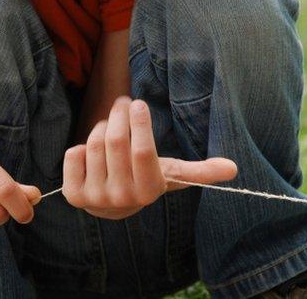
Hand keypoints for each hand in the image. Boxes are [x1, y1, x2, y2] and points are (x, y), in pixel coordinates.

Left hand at [62, 96, 236, 219]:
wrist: (112, 204)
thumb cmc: (146, 177)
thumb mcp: (171, 173)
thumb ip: (200, 170)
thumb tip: (233, 168)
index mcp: (149, 192)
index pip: (142, 152)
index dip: (140, 124)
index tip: (140, 104)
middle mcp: (122, 199)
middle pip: (116, 142)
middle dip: (119, 115)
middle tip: (124, 103)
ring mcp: (95, 199)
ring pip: (94, 144)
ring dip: (102, 126)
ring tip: (111, 125)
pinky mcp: (73, 195)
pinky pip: (74, 153)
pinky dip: (82, 145)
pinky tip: (93, 151)